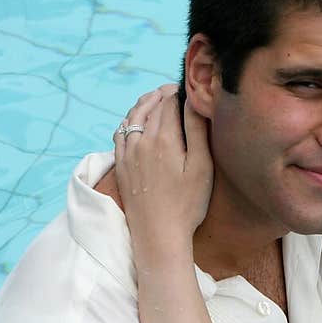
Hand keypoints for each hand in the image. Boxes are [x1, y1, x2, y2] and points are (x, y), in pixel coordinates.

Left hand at [114, 86, 212, 253]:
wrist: (158, 234)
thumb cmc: (187, 204)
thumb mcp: (201, 167)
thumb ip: (196, 131)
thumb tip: (192, 101)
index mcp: (164, 139)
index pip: (170, 103)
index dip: (180, 92)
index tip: (188, 88)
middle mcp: (141, 141)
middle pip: (151, 106)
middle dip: (163, 94)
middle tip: (175, 89)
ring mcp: (127, 153)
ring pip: (133, 116)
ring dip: (145, 103)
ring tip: (156, 97)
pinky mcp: (120, 166)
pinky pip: (121, 133)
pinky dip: (129, 120)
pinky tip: (135, 120)